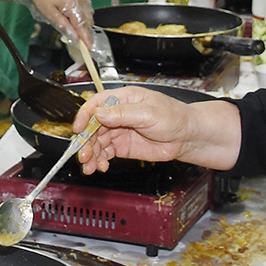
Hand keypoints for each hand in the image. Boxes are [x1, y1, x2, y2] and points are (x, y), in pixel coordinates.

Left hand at [23, 0, 94, 47]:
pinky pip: (86, 8)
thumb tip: (74, 37)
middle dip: (83, 31)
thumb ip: (63, 26)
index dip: (86, 38)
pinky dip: (82, 16)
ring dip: (82, 24)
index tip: (89, 48)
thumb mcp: (49, 14)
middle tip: (75, 39)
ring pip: (88, 15)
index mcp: (72, 3)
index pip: (82, 25)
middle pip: (87, 21)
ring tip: (69, 25)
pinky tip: (72, 17)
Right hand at [73, 87, 198, 172]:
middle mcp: (117, 114)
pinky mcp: (122, 146)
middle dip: (86, 141)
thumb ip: (123, 114)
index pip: (96, 104)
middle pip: (93, 126)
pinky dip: (99, 160)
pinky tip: (100, 166)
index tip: (78, 130)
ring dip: (90, 153)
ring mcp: (119, 131)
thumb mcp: (148, 113)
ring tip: (90, 166)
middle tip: (84, 155)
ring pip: (97, 141)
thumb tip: (100, 113)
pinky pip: (105, 152)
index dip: (84, 116)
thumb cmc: (173, 117)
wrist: (186, 137)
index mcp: (123, 99)